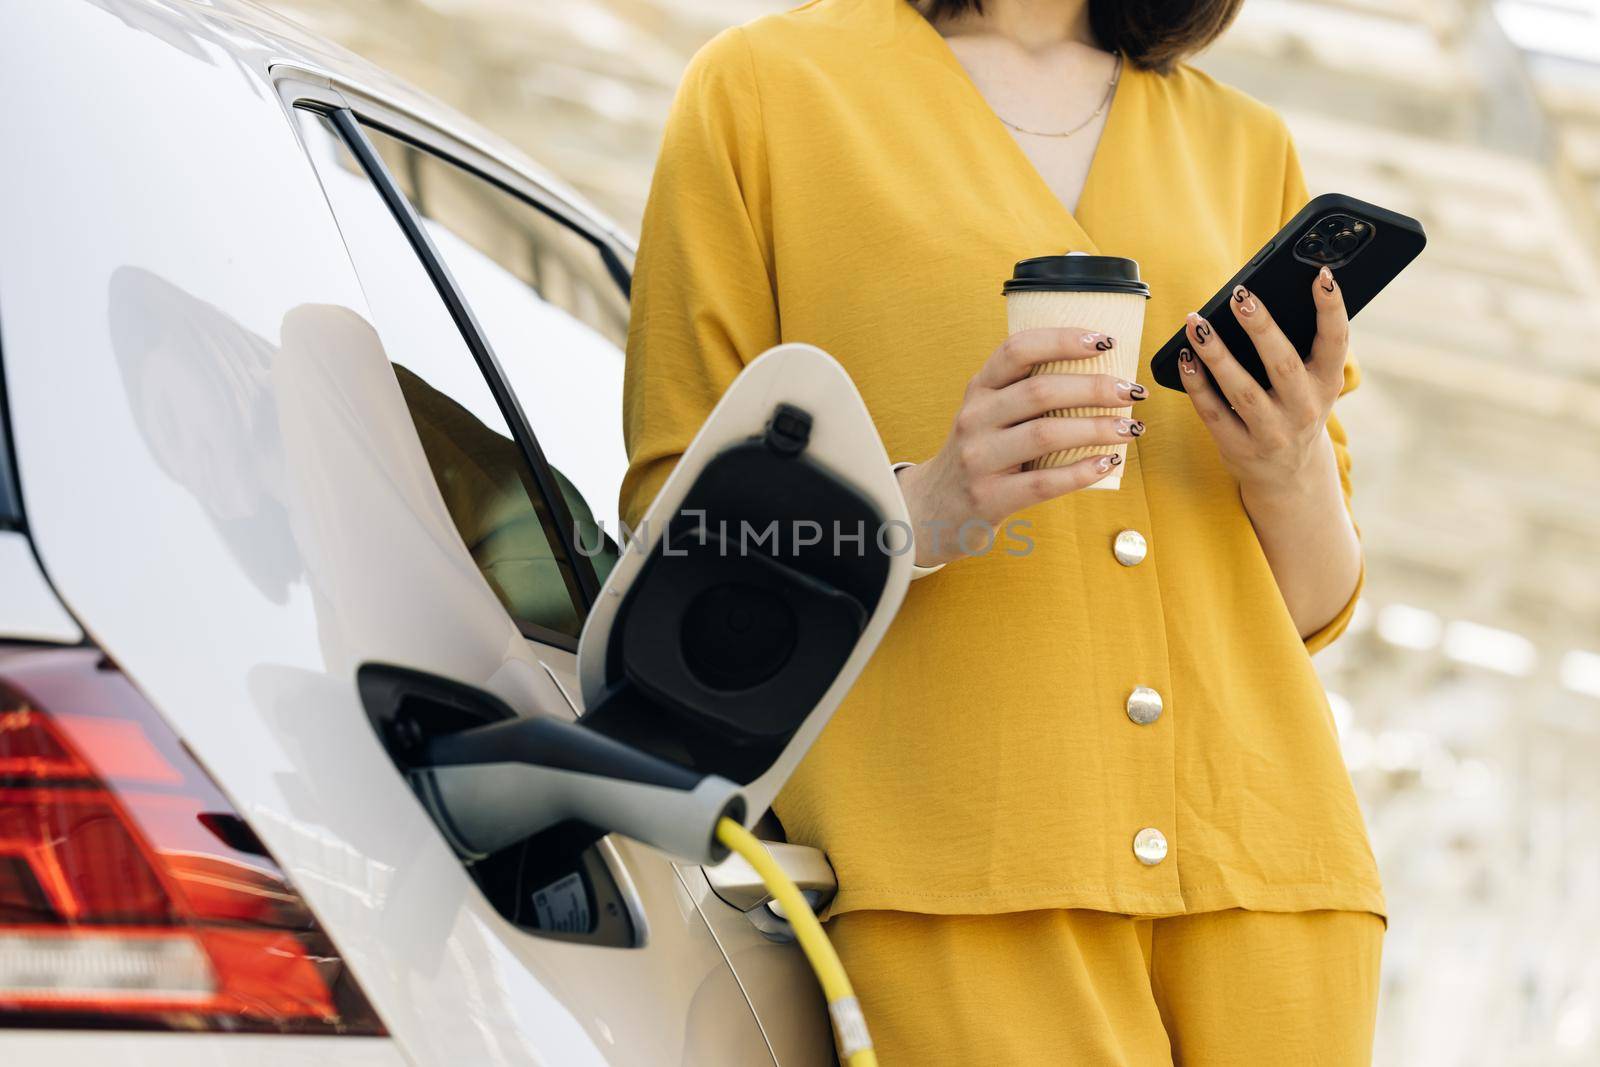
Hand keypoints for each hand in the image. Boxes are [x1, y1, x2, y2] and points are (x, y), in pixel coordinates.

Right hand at [896, 327, 1148, 567]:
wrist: (933, 509)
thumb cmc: (980, 455)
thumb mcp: (989, 415)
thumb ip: (1025, 394)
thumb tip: (1100, 374)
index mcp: (978, 389)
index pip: (1017, 350)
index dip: (1062, 340)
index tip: (1104, 340)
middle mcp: (974, 418)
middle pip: (1040, 391)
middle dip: (1095, 387)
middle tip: (1132, 391)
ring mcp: (978, 459)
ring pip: (1045, 434)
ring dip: (1096, 428)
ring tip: (1129, 428)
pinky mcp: (989, 497)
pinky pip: (1044, 483)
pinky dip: (1081, 472)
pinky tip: (1106, 463)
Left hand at [1175, 266, 1348, 494]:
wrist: (1288, 476)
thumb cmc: (1295, 410)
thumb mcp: (1311, 384)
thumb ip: (1300, 348)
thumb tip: (1259, 299)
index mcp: (1327, 385)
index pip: (1336, 343)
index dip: (1332, 309)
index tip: (1321, 275)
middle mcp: (1304, 410)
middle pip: (1282, 363)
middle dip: (1261, 327)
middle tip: (1240, 294)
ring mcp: (1272, 433)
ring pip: (1242, 390)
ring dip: (1217, 354)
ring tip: (1197, 323)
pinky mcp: (1239, 449)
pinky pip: (1213, 412)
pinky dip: (1196, 384)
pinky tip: (1184, 358)